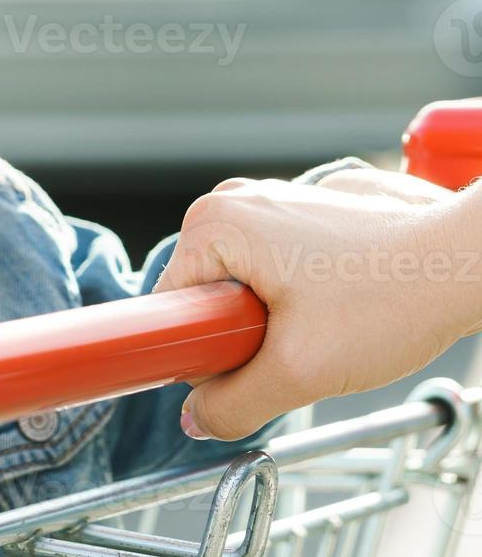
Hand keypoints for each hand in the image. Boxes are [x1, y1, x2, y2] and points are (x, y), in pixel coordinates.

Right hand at [153, 171, 479, 441]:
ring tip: (326, 326)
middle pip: (205, 297)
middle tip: (295, 348)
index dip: (199, 352)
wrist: (470, 261)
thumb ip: (232, 403)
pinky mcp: (305, 208)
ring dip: (274, 319)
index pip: (168, 309)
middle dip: (241, 336)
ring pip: (244, 286)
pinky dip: (300, 296)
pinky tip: (343, 306)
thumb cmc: (392, 295)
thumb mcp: (299, 371)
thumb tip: (197, 419)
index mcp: (213, 224)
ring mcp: (272, 198)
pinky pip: (276, 267)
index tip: (247, 366)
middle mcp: (233, 199)